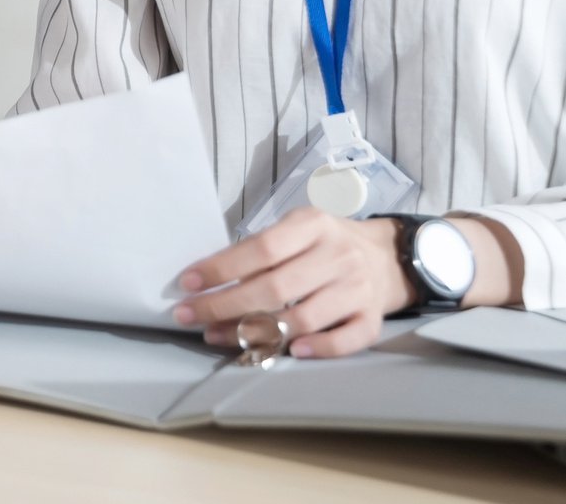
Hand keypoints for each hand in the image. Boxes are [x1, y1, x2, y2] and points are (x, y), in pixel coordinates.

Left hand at [174, 209, 414, 358]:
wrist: (391, 256)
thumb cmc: (326, 243)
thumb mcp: (297, 229)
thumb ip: (263, 249)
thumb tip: (210, 279)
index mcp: (313, 226)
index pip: (262, 249)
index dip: (222, 268)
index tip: (187, 283)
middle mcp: (338, 256)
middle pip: (275, 288)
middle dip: (225, 305)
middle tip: (189, 316)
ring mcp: (358, 289)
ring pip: (303, 317)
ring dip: (256, 333)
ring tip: (217, 336)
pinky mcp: (373, 318)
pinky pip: (347, 339)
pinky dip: (319, 348)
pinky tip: (289, 353)